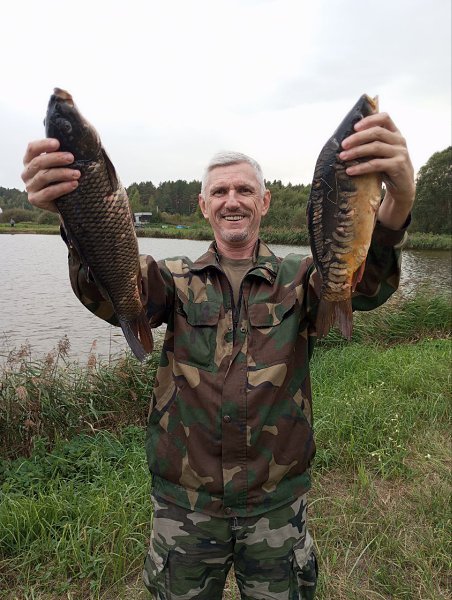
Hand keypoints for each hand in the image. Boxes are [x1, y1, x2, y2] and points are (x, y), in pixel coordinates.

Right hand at [21, 139, 80, 212]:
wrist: (65, 202)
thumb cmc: (63, 179)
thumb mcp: (61, 165)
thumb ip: (62, 154)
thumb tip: (75, 140)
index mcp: (29, 161)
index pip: (32, 148)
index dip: (43, 144)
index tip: (57, 143)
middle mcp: (26, 173)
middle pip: (38, 162)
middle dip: (56, 158)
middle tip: (71, 158)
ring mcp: (29, 187)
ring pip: (44, 176)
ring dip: (62, 173)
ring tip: (77, 173)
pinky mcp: (35, 199)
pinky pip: (48, 192)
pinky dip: (62, 187)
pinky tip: (74, 184)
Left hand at [339, 112, 414, 229]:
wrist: (403, 187)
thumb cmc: (388, 168)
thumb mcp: (382, 153)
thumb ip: (372, 144)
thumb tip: (347, 141)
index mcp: (395, 133)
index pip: (385, 118)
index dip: (369, 119)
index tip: (354, 127)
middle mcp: (399, 140)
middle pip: (377, 132)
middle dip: (357, 137)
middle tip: (343, 145)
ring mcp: (400, 153)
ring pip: (375, 147)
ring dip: (356, 152)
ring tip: (343, 157)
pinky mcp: (398, 166)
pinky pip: (376, 164)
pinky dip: (361, 167)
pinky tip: (350, 171)